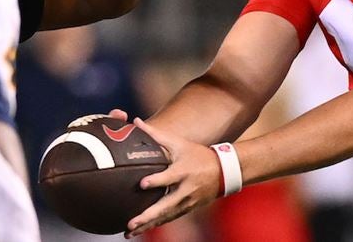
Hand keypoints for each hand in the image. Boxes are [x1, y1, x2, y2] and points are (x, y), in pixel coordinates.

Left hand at [125, 118, 222, 237]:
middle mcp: (185, 189)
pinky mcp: (187, 209)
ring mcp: (187, 202)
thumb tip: (136, 122)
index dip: (156, 181)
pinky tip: (140, 231)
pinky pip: (169, 219)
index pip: (169, 177)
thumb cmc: (197, 155)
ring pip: (165, 216)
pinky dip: (155, 225)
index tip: (142, 184)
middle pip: (166, 205)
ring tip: (129, 233)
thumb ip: (157, 135)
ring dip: (148, 225)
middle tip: (131, 223)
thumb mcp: (180, 143)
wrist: (223, 172)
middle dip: (148, 215)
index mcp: (183, 171)